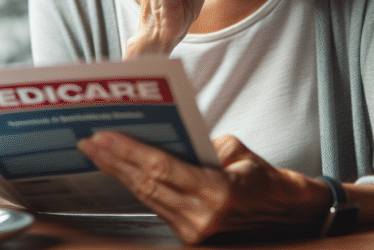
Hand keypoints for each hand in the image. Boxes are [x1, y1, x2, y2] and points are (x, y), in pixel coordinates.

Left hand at [77, 132, 329, 243]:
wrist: (285, 214)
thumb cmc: (262, 178)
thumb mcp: (236, 151)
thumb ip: (199, 145)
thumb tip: (162, 137)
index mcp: (217, 194)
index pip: (162, 169)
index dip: (129, 152)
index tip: (103, 136)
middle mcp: (202, 218)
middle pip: (147, 185)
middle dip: (114, 161)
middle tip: (88, 141)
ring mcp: (194, 232)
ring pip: (146, 196)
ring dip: (119, 173)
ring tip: (96, 152)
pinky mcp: (188, 236)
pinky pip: (155, 205)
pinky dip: (135, 185)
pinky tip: (119, 169)